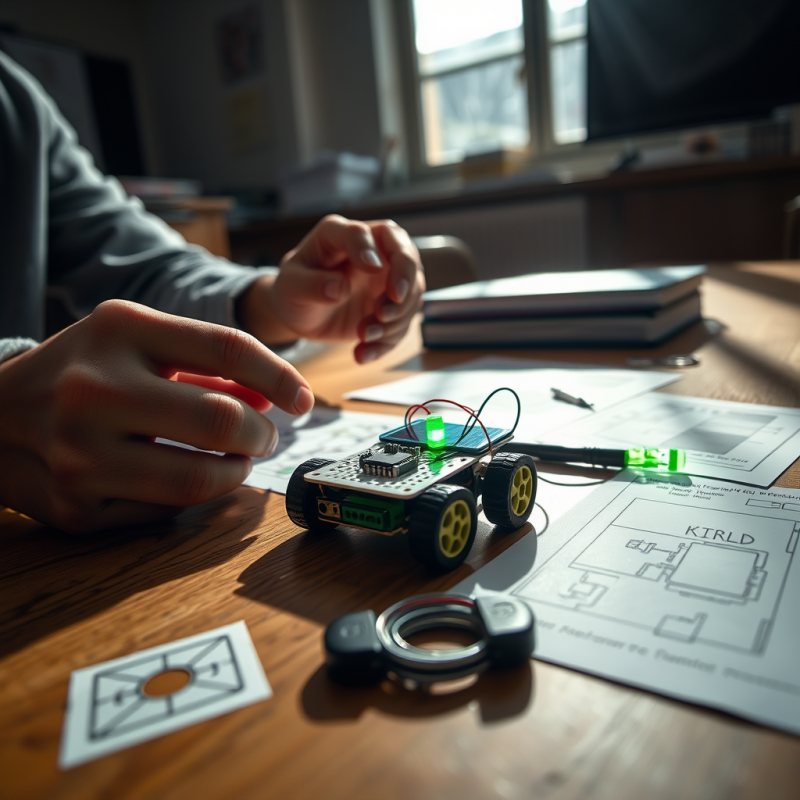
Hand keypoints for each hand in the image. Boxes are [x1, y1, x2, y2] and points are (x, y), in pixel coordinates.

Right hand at [0, 300, 313, 532]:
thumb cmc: (79, 371)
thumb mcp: (136, 343)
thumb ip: (206, 364)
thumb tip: (271, 399)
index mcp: (118, 331)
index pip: (228, 347)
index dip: (280, 377)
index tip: (303, 399)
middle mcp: (94, 390)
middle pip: (222, 422)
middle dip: (261, 437)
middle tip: (262, 438)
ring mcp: (80, 455)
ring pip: (200, 481)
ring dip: (236, 473)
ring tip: (233, 460)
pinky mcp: (75, 509)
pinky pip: (166, 512)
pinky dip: (191, 497)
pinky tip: (183, 477)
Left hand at [238, 215, 425, 363]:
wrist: (303, 314)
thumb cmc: (294, 290)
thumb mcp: (292, 287)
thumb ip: (311, 284)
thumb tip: (339, 288)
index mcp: (339, 234)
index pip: (362, 233)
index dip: (369, 249)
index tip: (372, 268)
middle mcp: (372, 249)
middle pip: (404, 252)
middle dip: (404, 280)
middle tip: (385, 311)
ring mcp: (387, 276)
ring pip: (411, 291)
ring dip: (394, 319)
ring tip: (362, 335)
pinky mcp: (392, 303)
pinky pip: (402, 322)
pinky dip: (387, 341)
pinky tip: (362, 353)